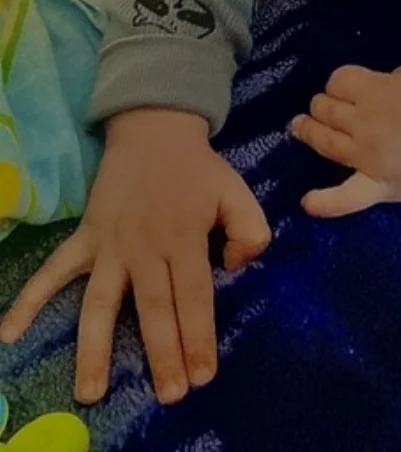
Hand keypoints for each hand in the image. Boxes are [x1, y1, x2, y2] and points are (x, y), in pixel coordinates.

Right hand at [0, 109, 270, 405]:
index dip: (198, 337)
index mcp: (185, 237)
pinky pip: (53, 270)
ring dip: (93, 348)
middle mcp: (145, 247)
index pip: (194, 296)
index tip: (202, 376)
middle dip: (161, 353)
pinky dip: (29, 299)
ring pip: (99, 302)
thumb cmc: (199, 170)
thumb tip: (235, 268)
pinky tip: (9, 333)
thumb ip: (251, 230)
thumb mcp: (238, 192)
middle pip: (152, 308)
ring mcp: (110, 245)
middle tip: (169, 394)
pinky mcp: (85, 237)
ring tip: (89, 393)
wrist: (155, 130)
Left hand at [291, 65, 400, 217]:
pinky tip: (308, 202)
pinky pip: (347, 197)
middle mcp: (365, 123)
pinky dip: (326, 202)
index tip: (345, 88)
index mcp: (375, 91)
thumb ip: (380, 85)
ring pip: (324, 142)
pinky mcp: (380, 186)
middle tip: (326, 108)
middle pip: (326, 109)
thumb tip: (362, 97)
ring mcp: (368, 158)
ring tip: (301, 129)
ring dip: (309, 132)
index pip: (337, 81)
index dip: (339, 83)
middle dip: (323, 104)